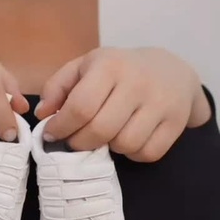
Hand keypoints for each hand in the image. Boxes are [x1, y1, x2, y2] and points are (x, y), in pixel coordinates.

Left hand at [35, 48, 210, 162]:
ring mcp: (160, 103)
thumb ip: (57, 86)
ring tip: (103, 135)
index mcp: (109, 66)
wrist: (168, 69)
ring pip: (125, 144)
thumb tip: (42, 113)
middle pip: (101, 130)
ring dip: (107, 147)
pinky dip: (132, 153)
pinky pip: (148, 153)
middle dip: (79, 143)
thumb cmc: (116, 69)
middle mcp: (137, 83)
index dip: (61, 127)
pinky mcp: (176, 122)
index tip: (51, 134)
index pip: (80, 107)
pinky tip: (125, 138)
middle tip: (74, 141)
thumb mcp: (83, 67)